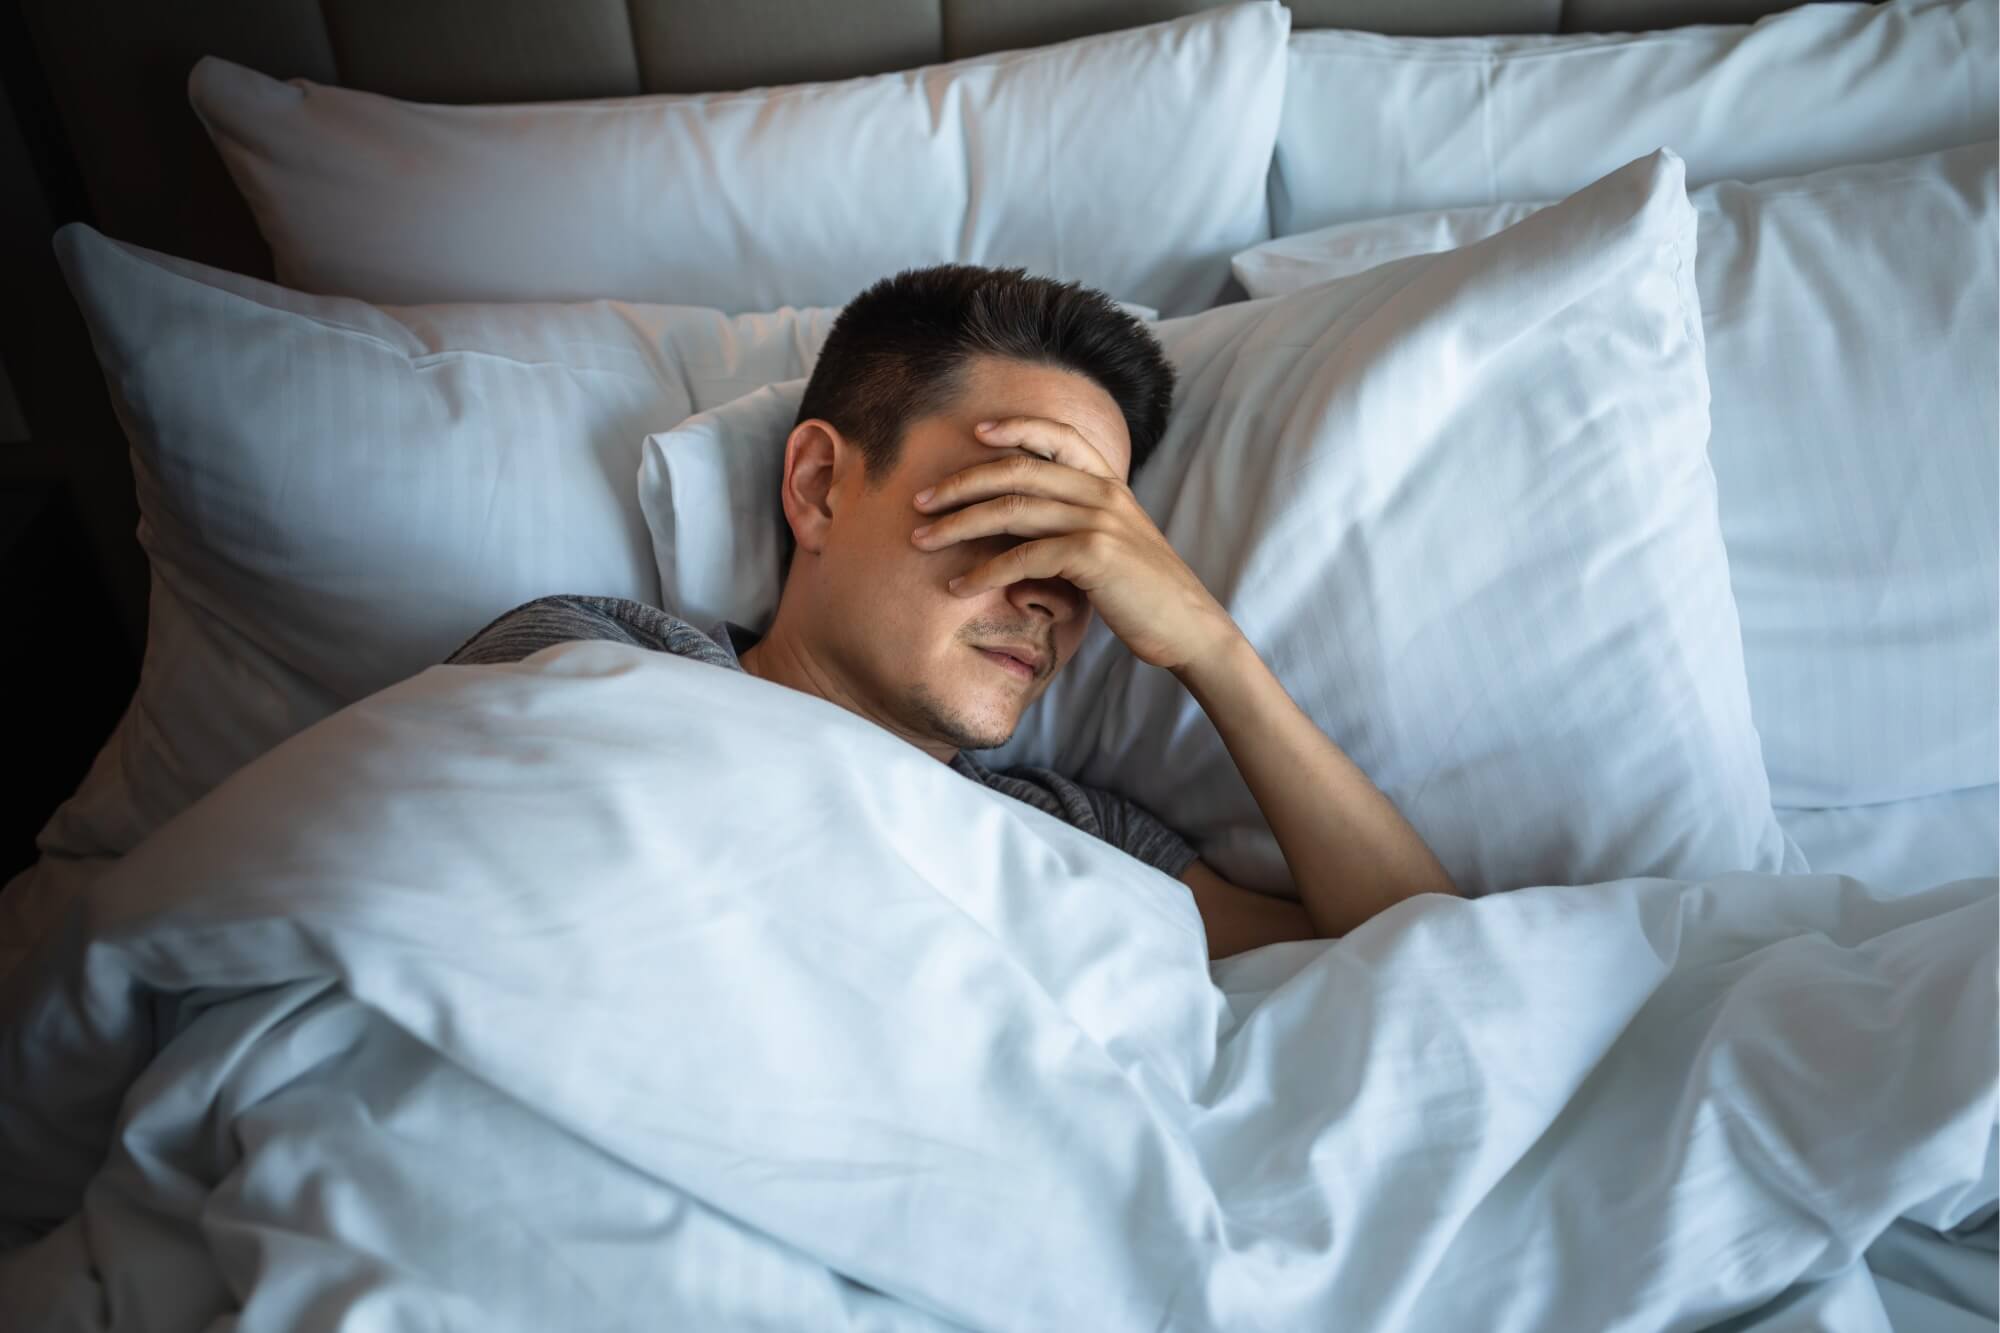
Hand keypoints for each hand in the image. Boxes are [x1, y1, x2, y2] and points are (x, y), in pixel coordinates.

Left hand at [910, 416, 1239, 671]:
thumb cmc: (1143, 592)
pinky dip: (984, 573)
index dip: (1015, 427)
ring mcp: (1098, 520)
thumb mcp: (1112, 544)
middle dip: (961, 482)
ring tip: (921, 539)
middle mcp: (1101, 492)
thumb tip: (1018, 543)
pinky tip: (958, 587)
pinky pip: (1023, 557)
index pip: (1057, 435)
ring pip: (1011, 509)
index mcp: (1107, 483)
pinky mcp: (1092, 556)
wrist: (1189, 627)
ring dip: (957, 524)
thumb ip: (1072, 528)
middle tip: (920, 499)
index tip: (975, 432)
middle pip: (1016, 470)